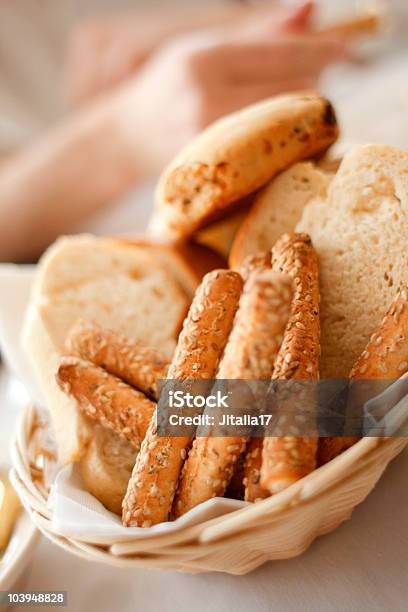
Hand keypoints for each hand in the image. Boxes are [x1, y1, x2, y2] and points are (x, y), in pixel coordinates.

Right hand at [116, 8, 345, 173]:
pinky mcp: (216, 171)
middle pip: (291, 90)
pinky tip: (276, 129)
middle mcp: (206, 101)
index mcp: (203, 61)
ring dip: (299, 109)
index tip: (346, 48)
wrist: (127, 139)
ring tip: (288, 101)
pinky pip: (270, 151)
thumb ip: (257, 33)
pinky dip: (283, 136)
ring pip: (284, 123)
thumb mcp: (204, 48)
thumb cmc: (169, 86)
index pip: (279, 53)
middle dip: (311, 80)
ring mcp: (212, 142)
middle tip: (310, 77)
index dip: (319, 49)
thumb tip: (310, 9)